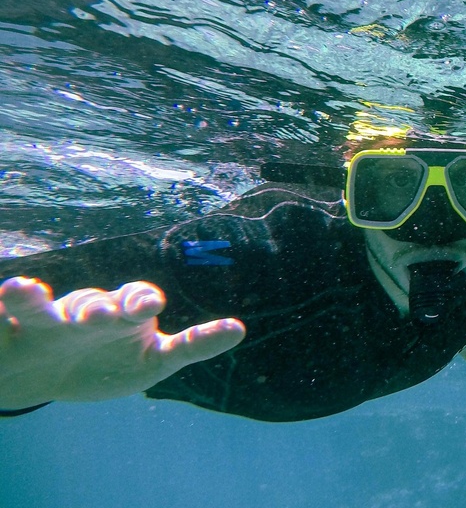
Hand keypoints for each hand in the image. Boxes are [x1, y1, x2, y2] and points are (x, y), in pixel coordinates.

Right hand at [0, 276, 245, 410]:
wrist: (49, 379)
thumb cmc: (111, 364)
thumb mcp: (154, 362)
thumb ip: (193, 345)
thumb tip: (240, 328)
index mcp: (123, 314)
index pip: (136, 299)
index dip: (142, 301)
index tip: (149, 306)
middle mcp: (84, 312)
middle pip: (91, 305)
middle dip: (96, 310)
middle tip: (97, 317)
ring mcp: (44, 323)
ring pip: (38, 307)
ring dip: (31, 297)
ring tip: (23, 289)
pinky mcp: (8, 336)